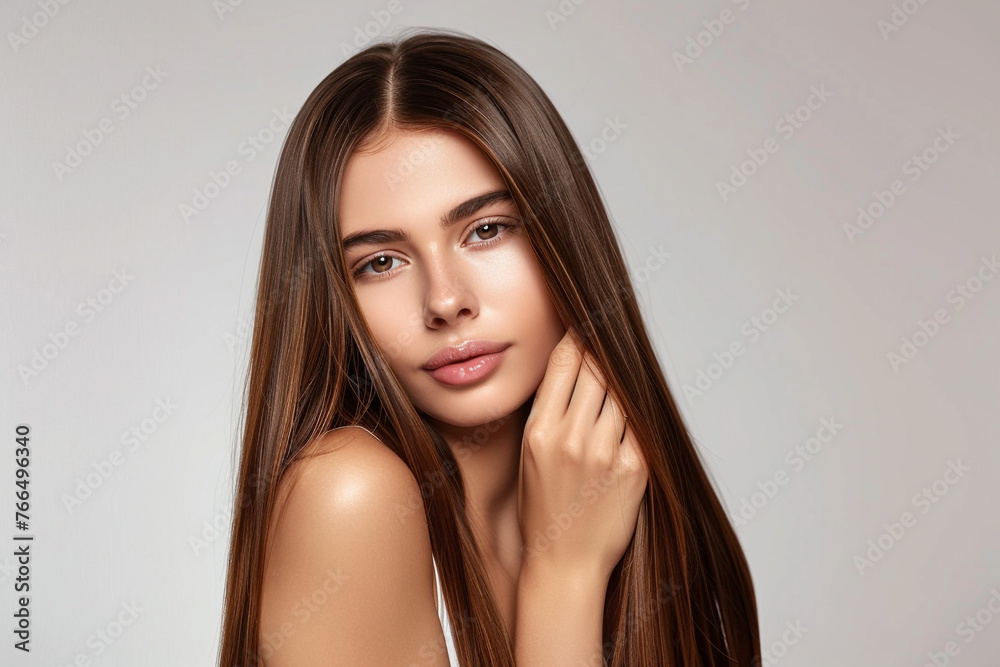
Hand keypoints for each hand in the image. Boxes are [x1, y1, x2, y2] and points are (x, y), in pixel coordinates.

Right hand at [517, 328, 648, 582]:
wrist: (564, 562)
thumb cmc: (543, 510)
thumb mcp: (529, 456)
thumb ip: (549, 414)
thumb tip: (570, 370)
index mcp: (540, 431)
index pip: (564, 364)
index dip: (577, 338)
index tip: (585, 324)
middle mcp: (572, 438)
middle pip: (597, 370)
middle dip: (604, 352)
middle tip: (610, 334)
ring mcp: (605, 453)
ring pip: (623, 392)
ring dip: (624, 379)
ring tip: (625, 368)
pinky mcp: (634, 468)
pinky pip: (640, 423)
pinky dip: (637, 412)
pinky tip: (635, 406)